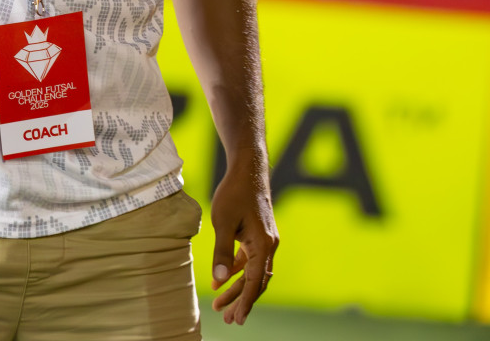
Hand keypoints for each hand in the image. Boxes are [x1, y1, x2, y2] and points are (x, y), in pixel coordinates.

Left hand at [209, 156, 278, 325]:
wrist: (248, 168)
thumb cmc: (234, 192)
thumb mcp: (222, 222)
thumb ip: (221, 252)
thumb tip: (220, 280)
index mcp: (263, 245)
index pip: (255, 282)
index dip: (246, 302)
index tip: (238, 319)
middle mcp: (269, 245)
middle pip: (256, 281)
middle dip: (241, 301)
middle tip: (227, 319)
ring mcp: (265, 240)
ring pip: (253, 272)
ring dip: (238, 288)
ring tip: (221, 305)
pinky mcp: (258, 234)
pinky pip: (249, 260)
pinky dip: (237, 271)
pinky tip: (221, 280)